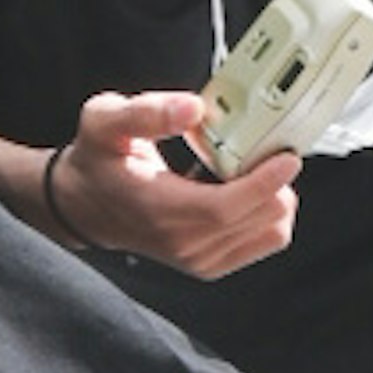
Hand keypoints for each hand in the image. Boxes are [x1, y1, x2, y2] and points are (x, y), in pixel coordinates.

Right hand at [46, 90, 298, 278]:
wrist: (85, 204)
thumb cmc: (98, 158)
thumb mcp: (105, 121)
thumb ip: (146, 112)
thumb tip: (192, 109)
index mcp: (157, 208)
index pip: (223, 208)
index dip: (262, 184)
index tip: (287, 157)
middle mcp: (181, 243)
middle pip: (256, 221)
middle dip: (278, 184)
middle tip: (275, 146)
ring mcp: (197, 258)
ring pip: (267, 235)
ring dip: (277, 198)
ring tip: (261, 165)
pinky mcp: (209, 263)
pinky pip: (261, 243)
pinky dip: (269, 214)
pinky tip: (254, 186)